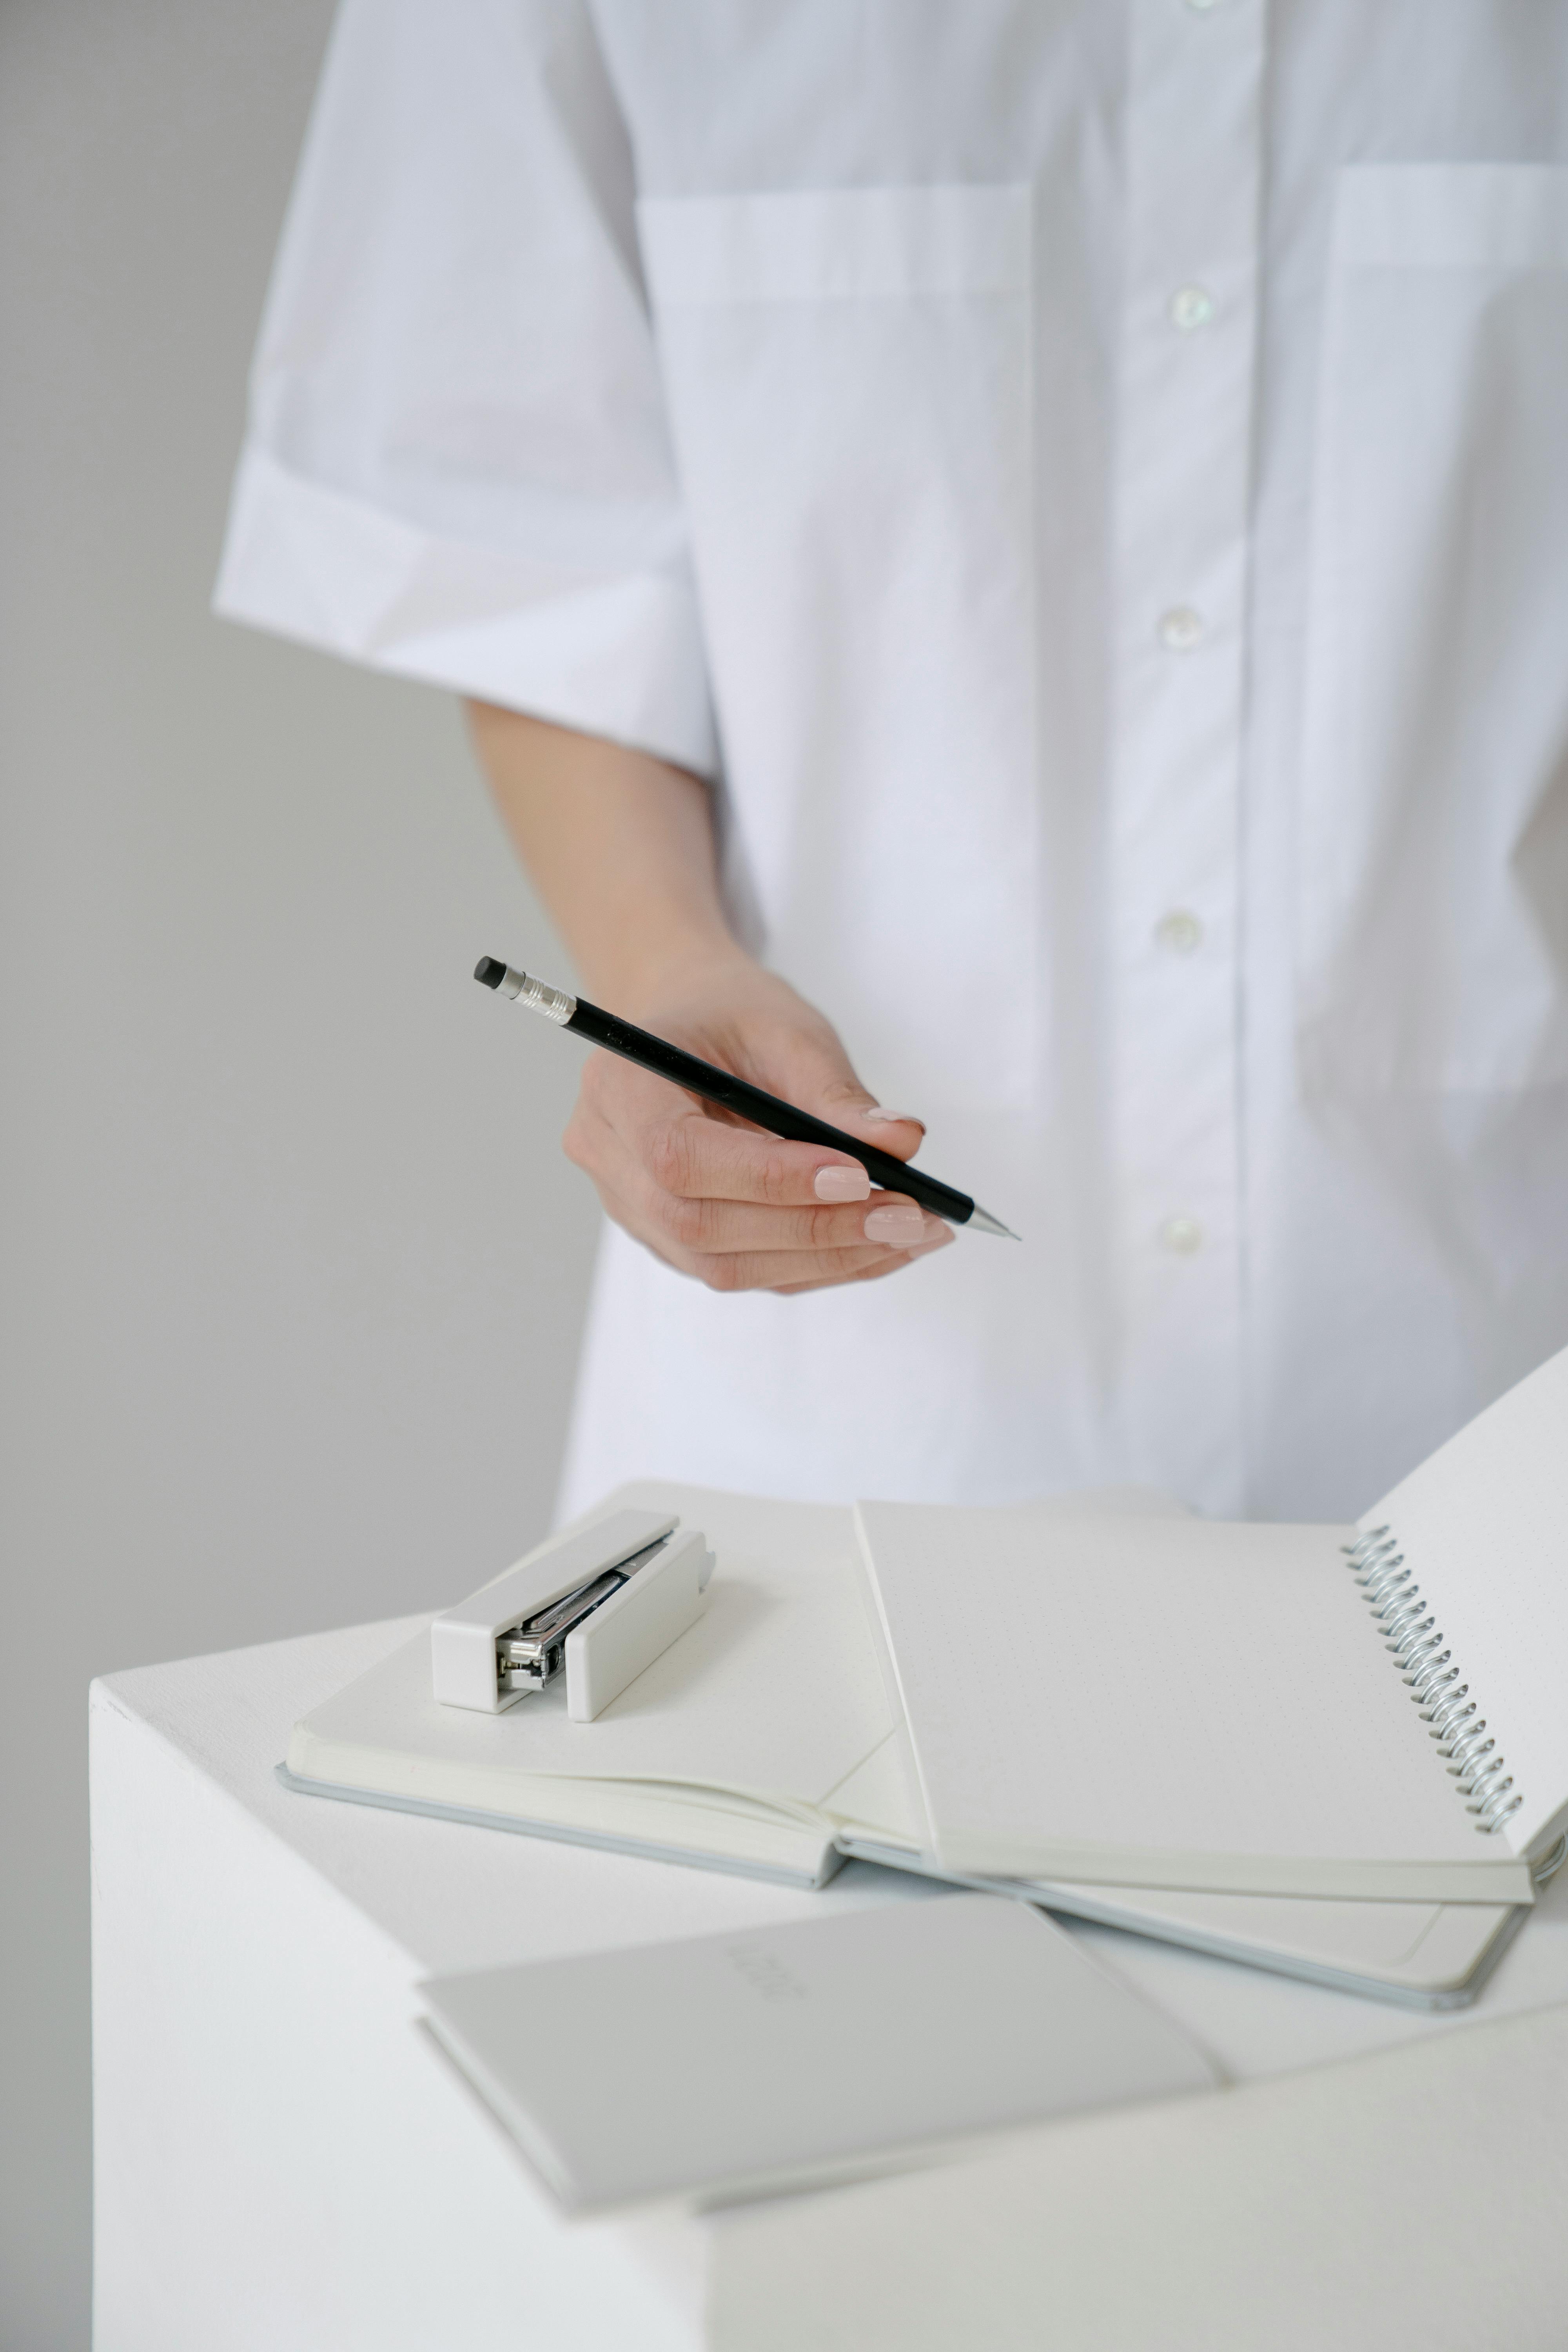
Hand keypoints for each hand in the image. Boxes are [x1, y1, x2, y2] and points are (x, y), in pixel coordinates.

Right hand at [563, 954, 953, 1293]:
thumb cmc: (730, 1016)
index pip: (682, 1157)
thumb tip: (901, 1144)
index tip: (859, 1176)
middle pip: (702, 1226)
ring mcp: (633, 1209)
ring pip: (724, 1266)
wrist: (689, 1024)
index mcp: (619, 1088)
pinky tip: (879, 1246)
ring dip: (827, 1258)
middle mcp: (609, 1158)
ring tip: (911, 1235)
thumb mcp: (787, 1030)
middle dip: (815, 1229)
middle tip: (908, 1217)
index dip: (770, 1178)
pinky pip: (743, 1270)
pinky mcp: (670, 1241)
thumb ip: (836, 1093)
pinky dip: (816, 1265)